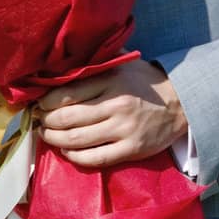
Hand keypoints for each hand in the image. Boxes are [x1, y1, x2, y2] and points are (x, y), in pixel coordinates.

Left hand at [34, 59, 187, 167]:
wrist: (181, 103)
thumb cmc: (143, 81)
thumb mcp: (121, 62)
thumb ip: (95, 61)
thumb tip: (58, 61)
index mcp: (109, 80)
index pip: (66, 94)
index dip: (44, 103)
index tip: (37, 105)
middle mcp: (115, 105)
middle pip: (67, 119)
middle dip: (46, 122)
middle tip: (38, 121)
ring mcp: (124, 129)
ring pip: (77, 140)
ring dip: (54, 140)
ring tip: (46, 135)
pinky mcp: (132, 149)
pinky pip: (95, 158)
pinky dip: (75, 157)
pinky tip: (67, 151)